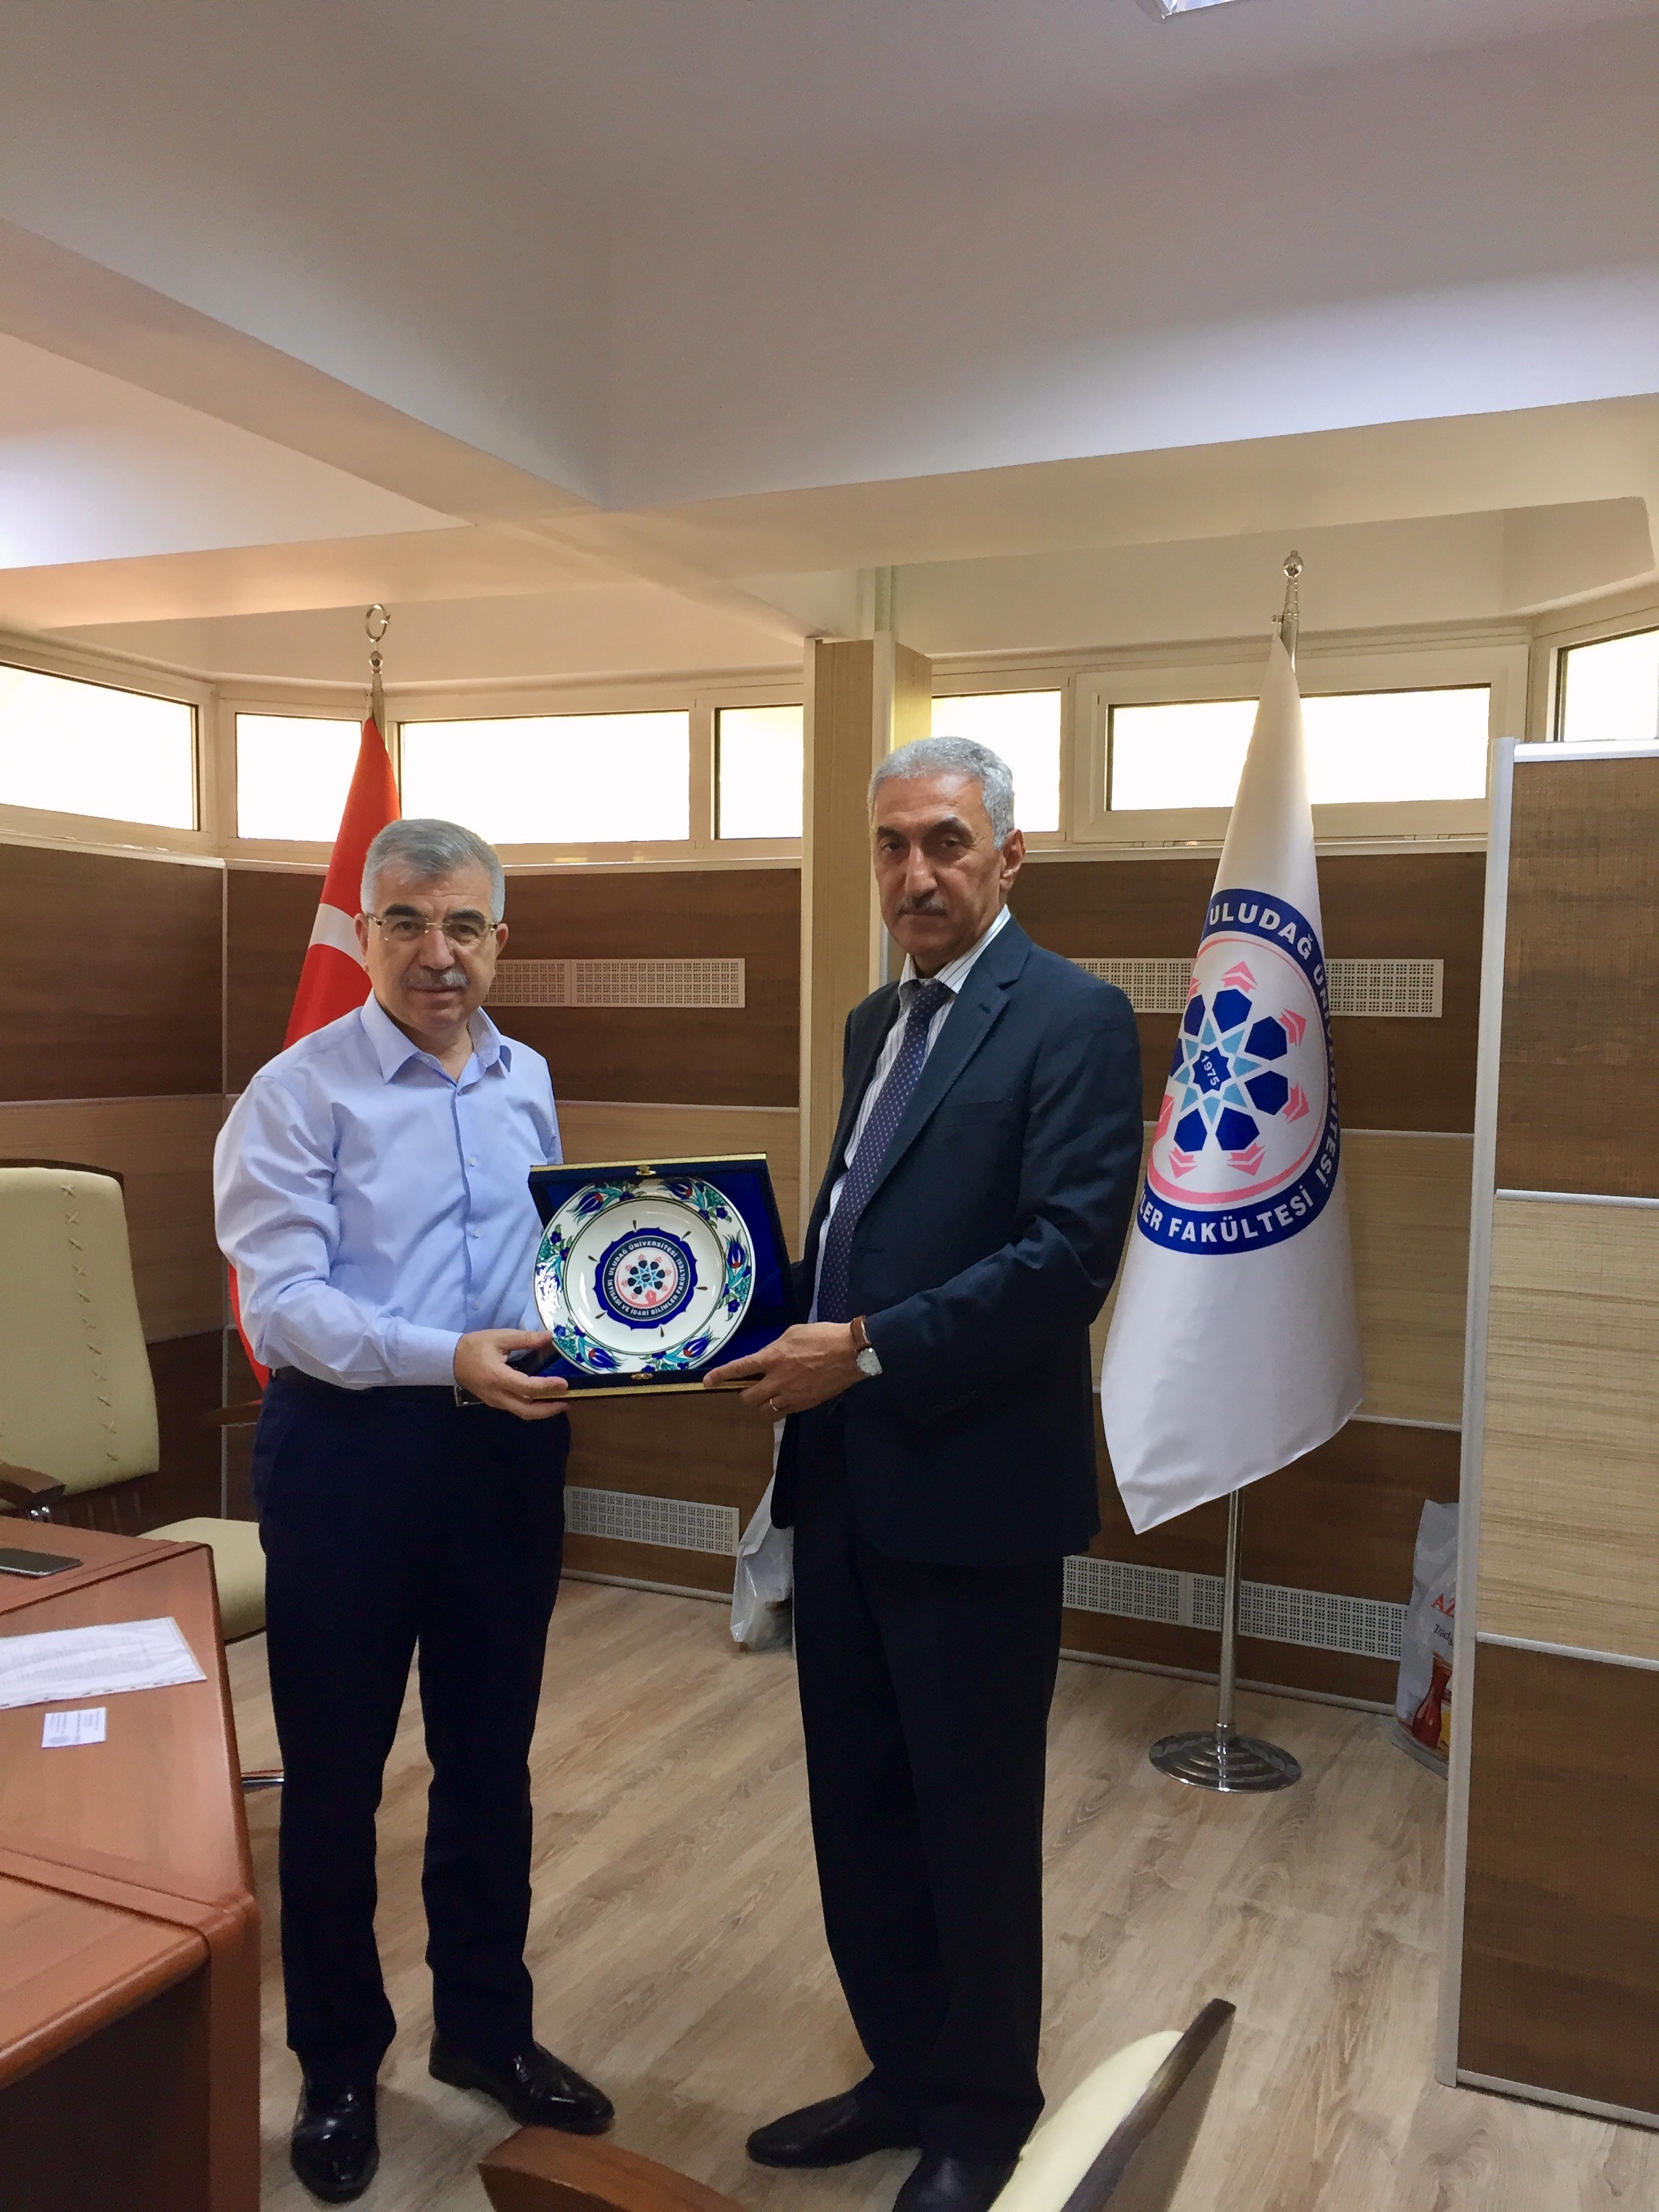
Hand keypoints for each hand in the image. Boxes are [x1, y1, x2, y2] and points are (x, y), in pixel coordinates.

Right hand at [453, 1329, 571, 1419]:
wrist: (450, 1360)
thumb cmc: (475, 1346)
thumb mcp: (500, 1337)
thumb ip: (525, 1338)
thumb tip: (550, 1336)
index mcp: (497, 1377)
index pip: (527, 1387)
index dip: (547, 1387)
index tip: (564, 1384)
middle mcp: (497, 1395)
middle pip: (527, 1411)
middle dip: (549, 1409)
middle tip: (568, 1401)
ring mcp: (495, 1402)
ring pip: (522, 1413)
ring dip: (543, 1411)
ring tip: (560, 1402)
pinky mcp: (495, 1403)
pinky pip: (516, 1409)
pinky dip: (533, 1407)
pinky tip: (543, 1399)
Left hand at [704, 1323, 863, 1415]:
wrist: (850, 1353)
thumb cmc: (822, 1336)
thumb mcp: (793, 1333)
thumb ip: (776, 1348)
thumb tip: (768, 1358)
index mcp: (773, 1357)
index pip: (740, 1368)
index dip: (721, 1375)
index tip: (707, 1382)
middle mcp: (777, 1379)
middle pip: (748, 1398)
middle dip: (744, 1394)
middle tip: (749, 1388)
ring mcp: (791, 1395)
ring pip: (763, 1410)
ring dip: (760, 1404)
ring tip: (766, 1396)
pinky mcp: (804, 1405)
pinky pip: (782, 1414)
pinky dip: (777, 1409)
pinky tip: (783, 1400)